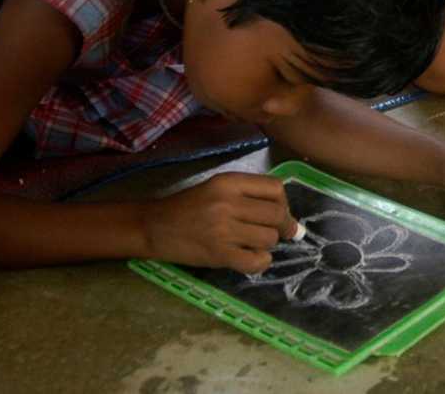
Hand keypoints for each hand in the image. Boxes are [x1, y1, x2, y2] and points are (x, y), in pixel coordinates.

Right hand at [141, 173, 296, 272]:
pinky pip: (256, 261)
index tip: (279, 213)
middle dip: (283, 226)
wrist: (154, 226)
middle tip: (278, 233)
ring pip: (269, 238)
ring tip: (254, 244)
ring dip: (267, 244)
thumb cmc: (188, 206)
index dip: (284, 203)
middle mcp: (228, 203)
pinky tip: (252, 258)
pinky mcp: (218, 254)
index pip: (275, 188)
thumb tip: (290, 218)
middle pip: (276, 215)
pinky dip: (261, 262)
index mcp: (229, 182)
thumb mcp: (217, 188)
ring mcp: (223, 230)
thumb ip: (249, 196)